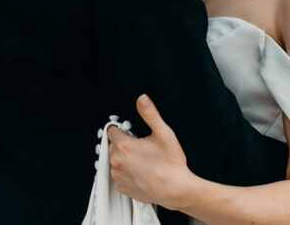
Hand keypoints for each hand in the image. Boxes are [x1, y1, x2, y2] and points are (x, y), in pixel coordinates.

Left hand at [108, 94, 195, 211]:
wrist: (177, 189)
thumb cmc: (171, 164)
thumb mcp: (164, 133)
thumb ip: (150, 114)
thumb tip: (142, 99)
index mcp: (124, 146)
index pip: (112, 130)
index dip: (123, 129)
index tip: (131, 132)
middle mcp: (117, 162)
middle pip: (113, 145)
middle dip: (124, 143)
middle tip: (141, 146)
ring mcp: (118, 176)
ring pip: (115, 160)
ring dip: (124, 158)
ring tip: (143, 160)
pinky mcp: (122, 188)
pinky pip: (119, 175)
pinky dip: (126, 172)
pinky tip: (140, 171)